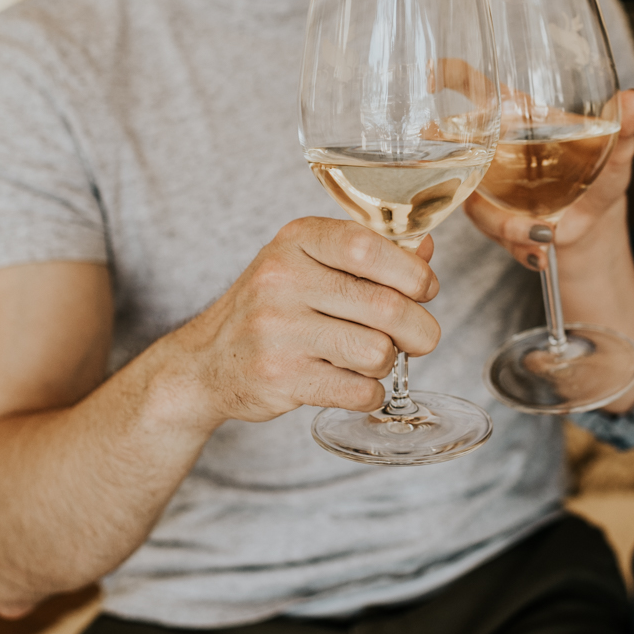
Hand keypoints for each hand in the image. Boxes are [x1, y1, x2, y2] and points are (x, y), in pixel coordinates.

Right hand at [165, 218, 441, 425]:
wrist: (206, 361)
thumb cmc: (272, 306)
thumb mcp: (309, 262)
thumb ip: (369, 253)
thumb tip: (427, 248)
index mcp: (296, 240)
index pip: (368, 246)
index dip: (412, 271)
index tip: (425, 288)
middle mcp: (281, 280)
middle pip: (385, 306)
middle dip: (420, 328)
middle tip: (421, 337)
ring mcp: (277, 331)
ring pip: (377, 352)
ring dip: (389, 362)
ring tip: (372, 357)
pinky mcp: (279, 378)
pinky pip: (358, 391)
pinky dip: (370, 393)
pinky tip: (356, 384)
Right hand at [463, 89, 633, 268]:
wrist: (594, 223)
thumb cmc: (599, 175)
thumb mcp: (615, 154)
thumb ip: (622, 129)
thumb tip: (633, 100)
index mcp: (516, 117)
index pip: (474, 86)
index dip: (448, 76)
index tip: (430, 76)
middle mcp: (492, 148)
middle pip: (458, 149)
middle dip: (464, 173)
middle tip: (497, 191)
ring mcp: (487, 185)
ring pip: (477, 204)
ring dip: (508, 225)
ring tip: (547, 235)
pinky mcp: (493, 218)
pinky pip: (493, 232)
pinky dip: (519, 245)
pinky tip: (541, 254)